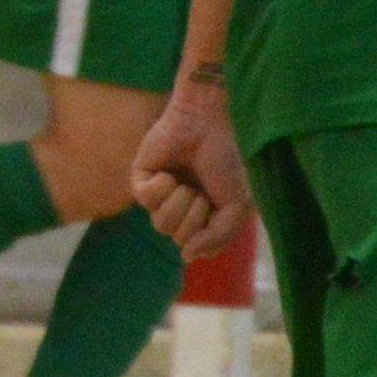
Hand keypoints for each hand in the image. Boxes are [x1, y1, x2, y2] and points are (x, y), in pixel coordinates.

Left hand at [130, 77, 249, 257]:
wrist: (211, 120)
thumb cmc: (228, 158)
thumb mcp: (236, 206)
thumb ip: (217, 239)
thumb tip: (185, 256)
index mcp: (203, 216)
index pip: (197, 248)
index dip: (209, 232)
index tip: (220, 204)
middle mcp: (180, 208)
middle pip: (178, 238)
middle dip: (195, 215)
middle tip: (203, 189)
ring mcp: (160, 196)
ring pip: (161, 224)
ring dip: (180, 200)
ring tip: (186, 180)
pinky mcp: (140, 179)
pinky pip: (146, 200)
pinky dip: (161, 185)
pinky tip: (168, 169)